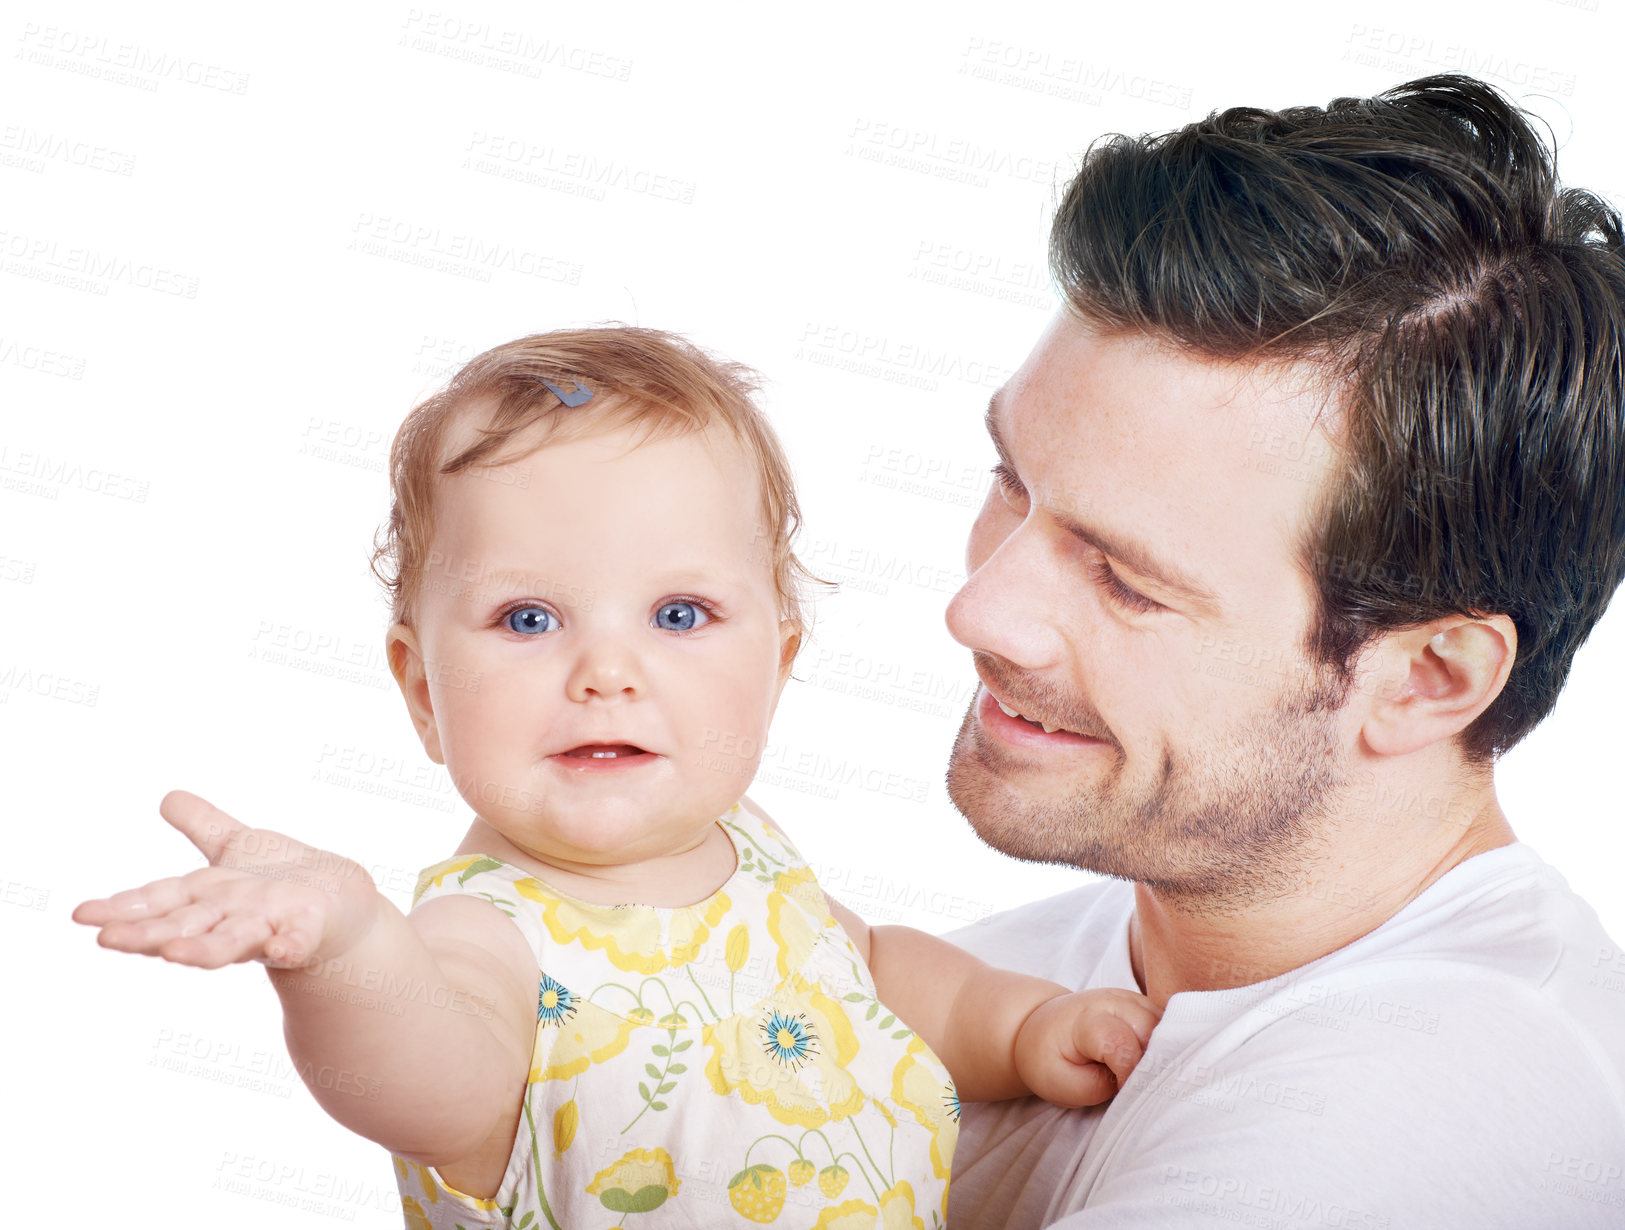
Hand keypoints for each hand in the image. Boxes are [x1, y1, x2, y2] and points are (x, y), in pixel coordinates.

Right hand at [72, 790, 378, 969]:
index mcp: (207, 897)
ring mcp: (267, 927)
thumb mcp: (238, 847)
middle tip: (107, 940)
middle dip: (146, 935)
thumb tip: (168, 797)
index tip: (81, 915)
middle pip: (182, 926)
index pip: (158, 901)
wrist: (342, 906)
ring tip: (173, 955)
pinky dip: (288, 945)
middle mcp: (229, 917)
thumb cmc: (283, 881)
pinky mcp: (307, 930)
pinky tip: (282, 948)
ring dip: (202, 950)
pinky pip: (297, 942)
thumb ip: (203, 826)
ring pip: (229, 941)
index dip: (121, 908)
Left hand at [1013, 987, 1161, 1107]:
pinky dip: (1169, 1045)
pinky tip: (1162, 1066)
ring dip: (1167, 1054)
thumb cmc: (1050, 1060)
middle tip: (1147, 1090)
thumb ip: (1101, 1086)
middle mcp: (1111, 1001)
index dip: (1129, 1074)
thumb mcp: (1063, 1083)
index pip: (1120, 1044)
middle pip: (1151, 1030)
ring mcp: (1130, 999)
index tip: (1124, 1092)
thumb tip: (1137, 1084)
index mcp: (1086, 1019)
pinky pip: (1167, 1024)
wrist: (1042, 1029)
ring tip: (1155, 1079)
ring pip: (1166, 1025)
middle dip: (1155, 1064)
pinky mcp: (1143, 1004)